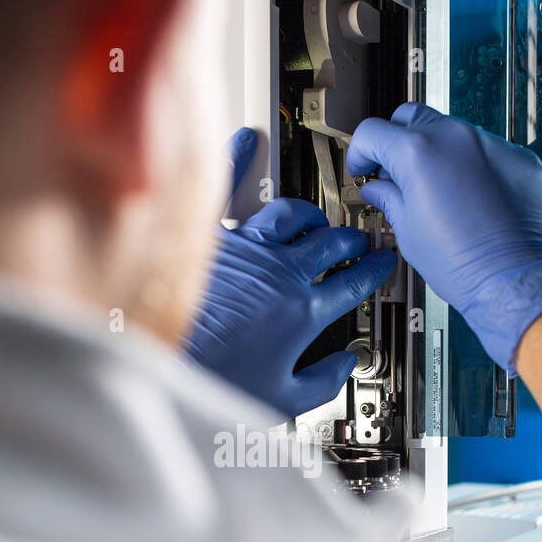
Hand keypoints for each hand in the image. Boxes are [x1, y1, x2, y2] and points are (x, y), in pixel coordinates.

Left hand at [185, 128, 395, 415]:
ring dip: (309, 216)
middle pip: (329, 243)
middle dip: (350, 240)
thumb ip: (323, 381)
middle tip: (357, 239)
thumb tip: (344, 366)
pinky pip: (224, 188)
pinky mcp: (209, 240)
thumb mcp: (283, 400)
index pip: (354, 283)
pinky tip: (245, 141)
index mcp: (303, 311)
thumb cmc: (212, 381)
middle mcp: (279, 272)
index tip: (382, 264)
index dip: (375, 271)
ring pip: (290, 215)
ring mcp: (245, 250)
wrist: (159, 364)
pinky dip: (237, 160)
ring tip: (314, 220)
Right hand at [346, 103, 541, 373]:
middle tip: (395, 174)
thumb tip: (379, 189)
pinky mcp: (518, 157)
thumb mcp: (409, 233)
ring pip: (451, 132)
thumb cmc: (463, 264)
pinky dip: (472, 166)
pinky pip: (485, 151)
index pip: (372, 131)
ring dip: (437, 153)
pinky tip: (473, 200)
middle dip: (396, 141)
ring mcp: (490, 144)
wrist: (516, 280)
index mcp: (418, 153)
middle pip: (411, 118)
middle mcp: (455, 137)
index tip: (364, 168)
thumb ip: (389, 200)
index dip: (360, 152)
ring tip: (438, 192)